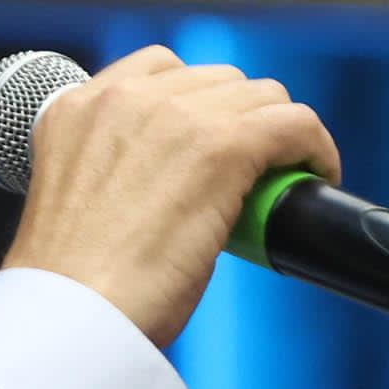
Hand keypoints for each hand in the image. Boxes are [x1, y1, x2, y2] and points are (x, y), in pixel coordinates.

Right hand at [0, 47, 340, 345]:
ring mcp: (175, 116)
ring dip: (281, 131)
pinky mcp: (223, 146)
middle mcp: (124, 98)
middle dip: (244, 118)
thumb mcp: (79, 203)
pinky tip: (319, 174)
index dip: (201, 102)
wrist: (69, 318)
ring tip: (288, 173)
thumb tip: (172, 187)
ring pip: (263, 96)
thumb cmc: (72, 290)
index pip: (160, 70)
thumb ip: (116, 173)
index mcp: (76, 108)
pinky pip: (295, 124)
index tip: (214, 137)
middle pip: (219, 80)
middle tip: (257, 167)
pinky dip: (315, 147)